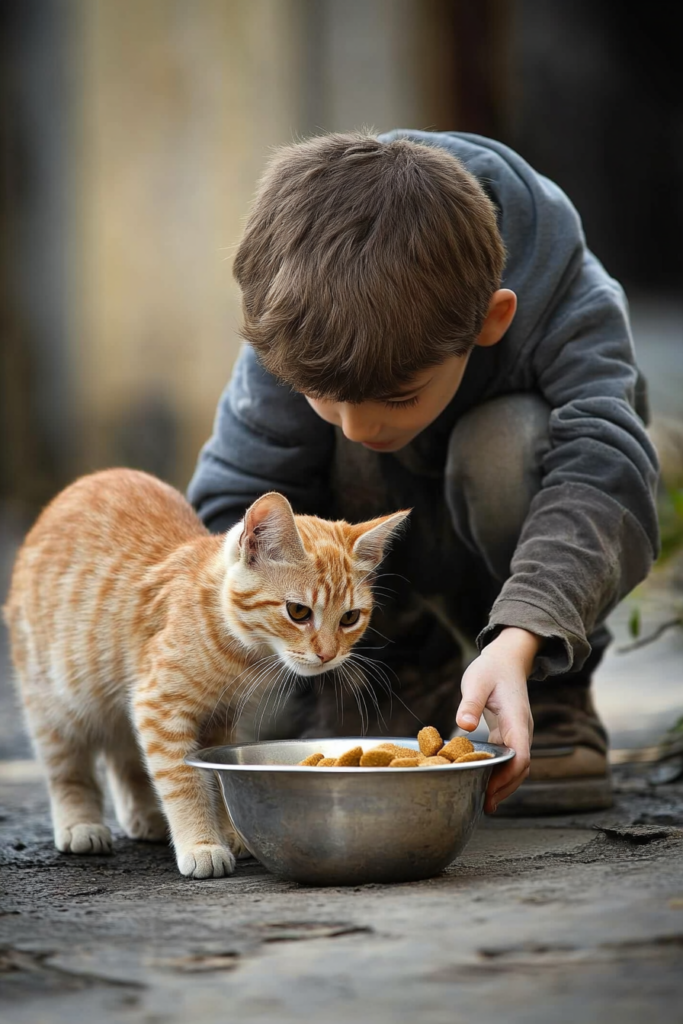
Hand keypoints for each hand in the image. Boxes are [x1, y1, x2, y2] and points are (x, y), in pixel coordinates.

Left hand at [455, 627, 537, 812]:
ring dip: (504, 784)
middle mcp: (522, 730)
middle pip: (521, 767)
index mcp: (517, 719)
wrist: (507, 659)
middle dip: (506, 788)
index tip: (491, 789)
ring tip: (485, 803)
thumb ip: (471, 703)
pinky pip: (509, 759)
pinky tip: (486, 785)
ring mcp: (518, 733)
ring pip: (517, 766)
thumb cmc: (491, 668)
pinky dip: (500, 773)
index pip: (521, 755)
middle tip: (485, 805)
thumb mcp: (476, 681)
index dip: (508, 775)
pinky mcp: (510, 734)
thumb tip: (465, 725)